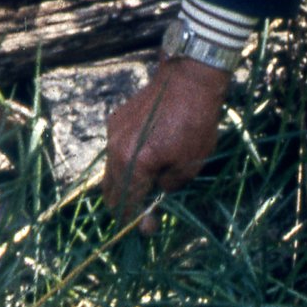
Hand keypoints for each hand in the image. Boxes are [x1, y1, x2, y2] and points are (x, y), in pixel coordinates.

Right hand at [100, 56, 230, 234]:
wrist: (189, 78)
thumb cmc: (195, 122)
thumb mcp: (190, 164)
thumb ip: (168, 187)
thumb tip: (156, 200)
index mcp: (134, 164)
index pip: (128, 204)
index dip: (137, 221)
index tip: (149, 228)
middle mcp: (116, 151)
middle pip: (111, 192)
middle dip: (125, 207)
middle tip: (144, 212)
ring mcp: (113, 134)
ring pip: (110, 172)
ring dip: (124, 185)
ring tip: (146, 187)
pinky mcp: (116, 121)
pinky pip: (115, 151)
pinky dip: (125, 163)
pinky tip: (144, 159)